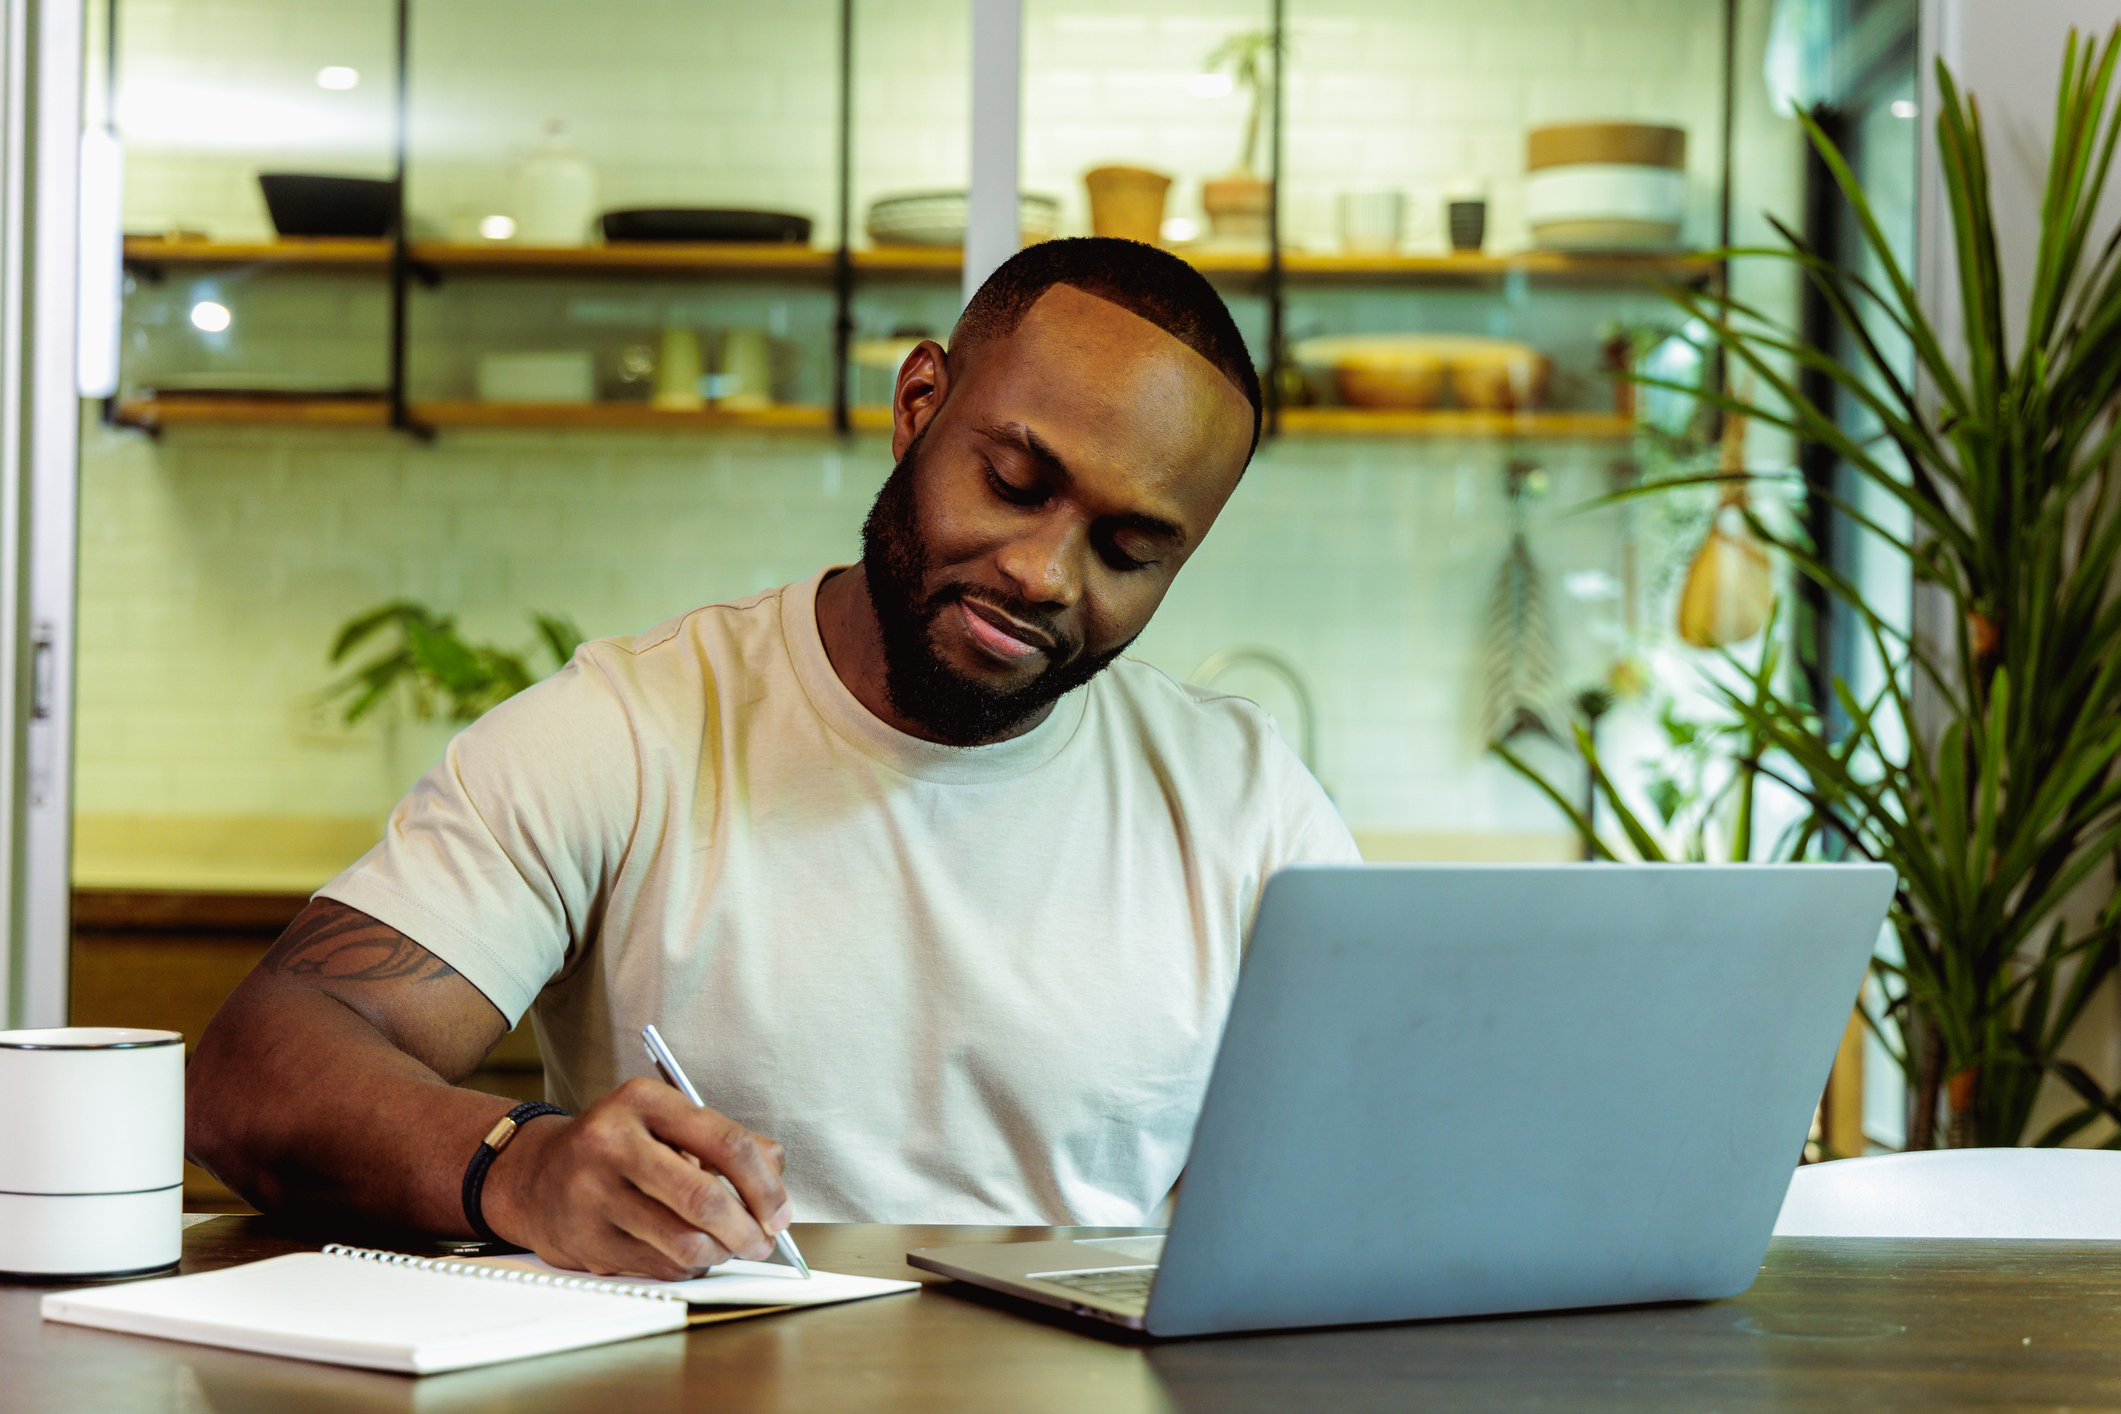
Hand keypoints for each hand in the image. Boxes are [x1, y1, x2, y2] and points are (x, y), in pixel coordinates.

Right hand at [479, 1077, 790, 1279]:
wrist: (535, 1175)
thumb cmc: (616, 1147)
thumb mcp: (665, 1121)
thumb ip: (723, 1140)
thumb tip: (775, 1171)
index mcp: (643, 1101)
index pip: (725, 1142)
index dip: (764, 1185)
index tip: (780, 1211)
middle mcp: (613, 1143)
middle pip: (703, 1199)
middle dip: (747, 1230)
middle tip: (763, 1242)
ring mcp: (594, 1194)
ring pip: (683, 1242)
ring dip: (720, 1254)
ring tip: (727, 1248)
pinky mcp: (587, 1240)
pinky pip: (659, 1266)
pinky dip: (688, 1266)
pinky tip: (688, 1253)